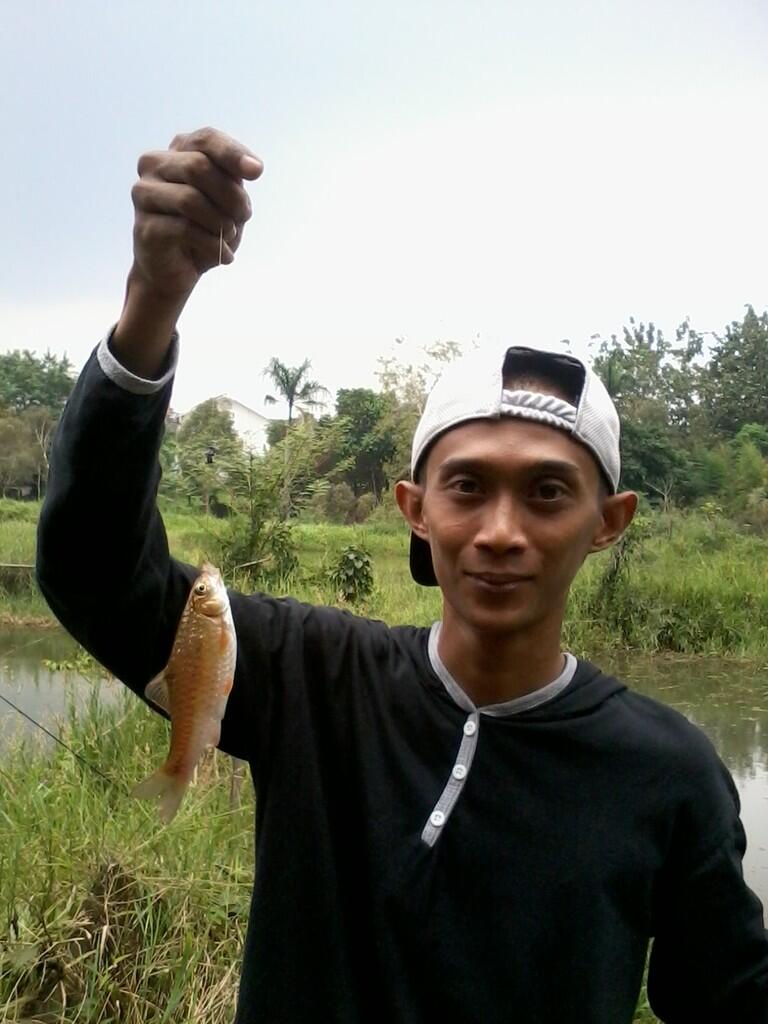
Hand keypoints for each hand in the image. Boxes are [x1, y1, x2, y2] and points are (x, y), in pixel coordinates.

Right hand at [130, 127, 262, 300]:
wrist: (177, 272)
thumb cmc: (205, 230)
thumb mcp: (227, 201)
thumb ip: (235, 179)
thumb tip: (254, 167)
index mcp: (176, 152)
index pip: (206, 139)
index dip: (233, 153)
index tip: (258, 172)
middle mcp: (153, 166)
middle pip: (199, 167)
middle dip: (231, 196)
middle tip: (243, 218)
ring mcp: (143, 194)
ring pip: (190, 199)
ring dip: (221, 222)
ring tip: (229, 236)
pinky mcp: (144, 227)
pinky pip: (185, 230)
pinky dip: (214, 245)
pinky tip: (223, 255)